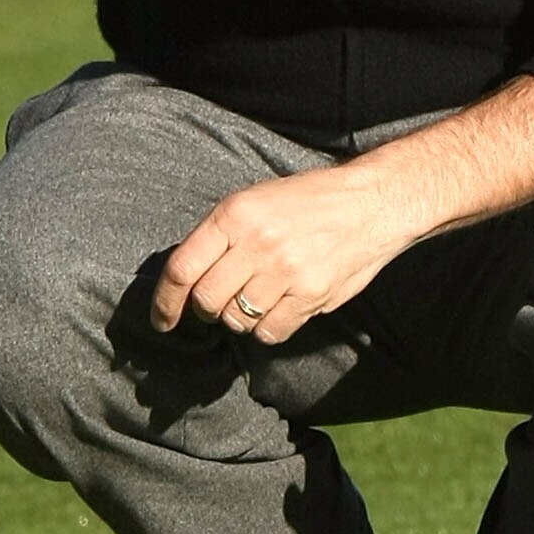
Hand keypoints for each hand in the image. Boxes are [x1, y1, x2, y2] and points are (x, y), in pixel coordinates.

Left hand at [148, 79, 533, 346]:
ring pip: (236, 321)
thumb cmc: (307, 201)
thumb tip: (183, 282)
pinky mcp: (311, 295)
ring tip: (256, 299)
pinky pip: (269, 332)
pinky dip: (266, 330)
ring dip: (238, 319)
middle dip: (204, 311)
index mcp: (234, 215)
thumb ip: (220, 237)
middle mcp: (256, 243)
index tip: (162, 321)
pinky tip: (278, 310)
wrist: (371, 203)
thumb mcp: (255, 201)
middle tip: (215, 305)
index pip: (181, 269)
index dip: (164, 303)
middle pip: (206, 302)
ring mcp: (285, 272)